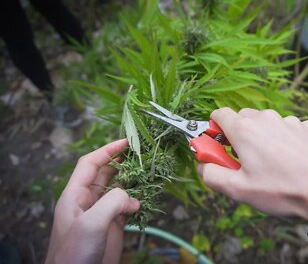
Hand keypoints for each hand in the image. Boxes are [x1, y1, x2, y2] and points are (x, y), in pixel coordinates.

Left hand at [45, 139, 139, 263]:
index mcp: (75, 195)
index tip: (126, 142)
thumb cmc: (74, 254)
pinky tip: (143, 204)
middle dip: (122, 163)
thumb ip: (111, 202)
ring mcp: (101, 214)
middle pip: (106, 173)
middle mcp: (88, 201)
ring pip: (118, 189)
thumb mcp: (91, 223)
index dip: (107, 150)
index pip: (90, 164)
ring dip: (132, 182)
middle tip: (141, 154)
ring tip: (148, 175)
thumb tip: (132, 197)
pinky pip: (126, 206)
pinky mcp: (112, 226)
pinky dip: (136, 202)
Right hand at [198, 108, 307, 221]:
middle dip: (238, 137)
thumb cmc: (282, 191)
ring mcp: (290, 120)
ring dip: (263, 139)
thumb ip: (211, 174)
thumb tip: (203, 165)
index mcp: (245, 130)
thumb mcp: (238, 190)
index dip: (214, 132)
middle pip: (242, 118)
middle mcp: (266, 118)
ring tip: (273, 167)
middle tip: (245, 163)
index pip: (218, 114)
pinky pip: (288, 130)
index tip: (219, 150)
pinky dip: (285, 141)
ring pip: (267, 124)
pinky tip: (294, 162)